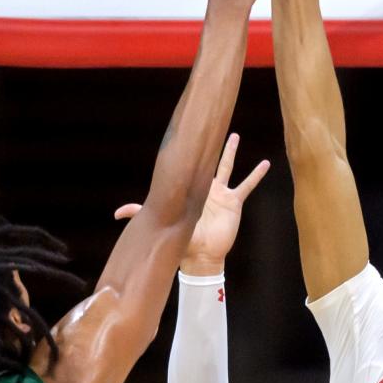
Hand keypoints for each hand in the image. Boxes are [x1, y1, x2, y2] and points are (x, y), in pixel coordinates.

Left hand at [115, 133, 268, 273]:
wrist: (202, 256)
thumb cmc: (183, 240)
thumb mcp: (163, 221)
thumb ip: (140, 213)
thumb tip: (116, 213)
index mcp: (190, 189)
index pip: (188, 167)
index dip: (187, 153)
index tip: (186, 135)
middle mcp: (205, 187)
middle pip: (206, 161)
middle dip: (208, 145)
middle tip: (210, 126)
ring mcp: (221, 194)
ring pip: (227, 166)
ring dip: (231, 152)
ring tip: (235, 135)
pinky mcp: (234, 203)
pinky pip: (247, 186)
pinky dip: (256, 175)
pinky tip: (266, 164)